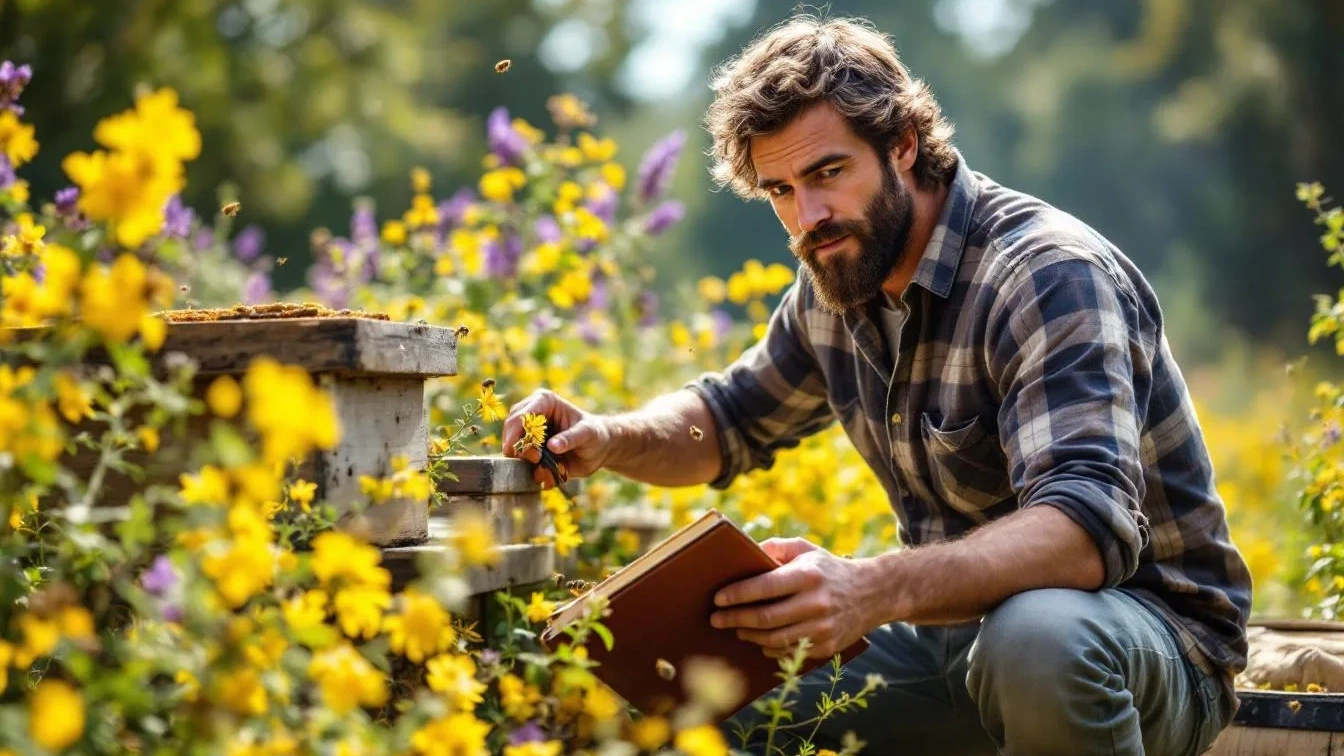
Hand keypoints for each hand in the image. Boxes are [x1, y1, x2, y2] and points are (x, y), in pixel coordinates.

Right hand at [501, 389, 611, 487]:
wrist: (599, 448)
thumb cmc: (595, 434)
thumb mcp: (587, 433)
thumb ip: (571, 438)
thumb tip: (552, 446)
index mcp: (543, 401)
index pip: (521, 416)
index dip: (519, 435)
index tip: (532, 455)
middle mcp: (530, 413)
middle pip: (510, 431)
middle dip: (521, 449)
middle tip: (538, 461)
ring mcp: (526, 431)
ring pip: (512, 447)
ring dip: (526, 462)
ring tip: (546, 469)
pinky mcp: (528, 448)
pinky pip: (520, 460)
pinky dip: (531, 470)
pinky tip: (547, 473)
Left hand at [709, 538, 875, 658]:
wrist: (871, 594)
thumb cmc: (828, 569)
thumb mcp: (806, 550)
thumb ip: (776, 548)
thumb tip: (745, 552)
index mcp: (808, 575)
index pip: (765, 587)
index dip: (737, 594)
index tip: (717, 599)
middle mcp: (817, 602)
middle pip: (766, 618)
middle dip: (735, 619)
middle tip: (716, 619)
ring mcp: (823, 628)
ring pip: (775, 639)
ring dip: (749, 636)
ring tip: (736, 629)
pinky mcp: (827, 646)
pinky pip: (790, 651)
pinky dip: (770, 648)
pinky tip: (759, 640)